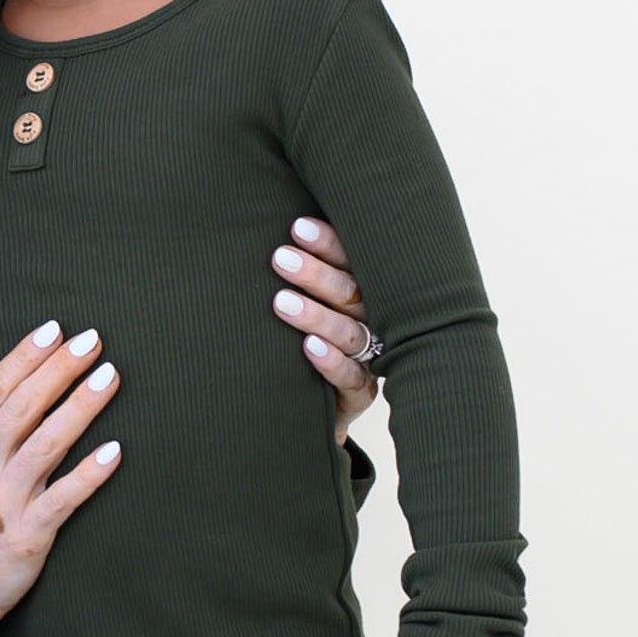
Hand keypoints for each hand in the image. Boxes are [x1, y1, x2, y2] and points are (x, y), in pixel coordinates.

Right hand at [0, 321, 122, 636]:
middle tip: (95, 340)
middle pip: (23, 407)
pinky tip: (116, 452)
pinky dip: (88, 475)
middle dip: (60, 370)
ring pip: (46, 444)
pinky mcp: (26, 535)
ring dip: (80, 408)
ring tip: (110, 377)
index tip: (55, 329)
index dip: (25, 357)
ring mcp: (2, 501)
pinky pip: (62, 499)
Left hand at [268, 220, 377, 435]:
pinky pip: (351, 377)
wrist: (306, 408)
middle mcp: (370, 321)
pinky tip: (309, 346)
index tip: (298, 227)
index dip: (329, 244)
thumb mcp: (303, 304)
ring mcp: (368, 358)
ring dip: (317, 315)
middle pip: (350, 292)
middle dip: (316, 274)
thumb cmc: (299, 344)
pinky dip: (331, 361)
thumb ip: (294, 276)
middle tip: (280, 258)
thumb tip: (267, 240)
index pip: (350, 262)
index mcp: (361, 292)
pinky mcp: (360, 393)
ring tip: (282, 302)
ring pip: (349, 331)